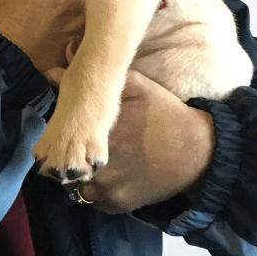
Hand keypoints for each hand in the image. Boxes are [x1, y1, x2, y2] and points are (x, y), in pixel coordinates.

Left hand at [69, 69, 215, 212]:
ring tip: (95, 161)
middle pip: (63, 165)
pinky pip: (93, 200)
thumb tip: (66, 50)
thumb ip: (98, 75)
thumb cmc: (164, 114)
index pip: (58, 139)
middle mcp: (96, 165)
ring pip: (75, 185)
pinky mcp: (116, 205)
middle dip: (70, 156)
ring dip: (80, 175)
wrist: (198, 151)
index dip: (61, 135)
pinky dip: (97, 191)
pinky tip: (112, 176)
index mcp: (97, 134)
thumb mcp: (135, 86)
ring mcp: (106, 188)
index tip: (70, 131)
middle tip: (83, 147)